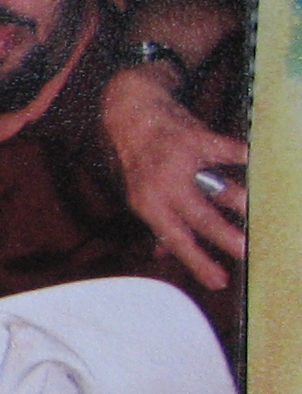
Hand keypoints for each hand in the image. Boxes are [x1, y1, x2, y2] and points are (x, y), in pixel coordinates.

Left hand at [99, 66, 244, 290]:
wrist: (130, 111)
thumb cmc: (139, 160)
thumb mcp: (139, 194)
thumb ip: (159, 224)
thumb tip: (165, 255)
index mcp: (149, 204)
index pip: (175, 238)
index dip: (197, 261)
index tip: (219, 282)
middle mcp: (162, 185)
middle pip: (198, 216)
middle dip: (224, 236)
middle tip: (247, 251)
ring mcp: (179, 160)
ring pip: (217, 186)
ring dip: (241, 201)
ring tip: (263, 213)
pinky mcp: (197, 138)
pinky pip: (228, 150)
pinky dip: (245, 157)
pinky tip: (262, 163)